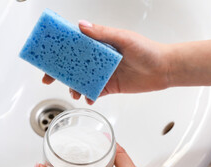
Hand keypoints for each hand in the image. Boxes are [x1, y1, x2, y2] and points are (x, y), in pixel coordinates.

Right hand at [42, 21, 170, 104]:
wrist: (163, 69)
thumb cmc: (147, 49)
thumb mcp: (123, 37)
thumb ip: (102, 33)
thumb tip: (82, 25)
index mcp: (99, 45)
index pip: (75, 46)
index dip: (59, 51)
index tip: (47, 56)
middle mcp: (98, 60)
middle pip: (73, 65)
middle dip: (59, 72)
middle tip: (48, 78)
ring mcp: (102, 74)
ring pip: (81, 81)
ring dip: (73, 86)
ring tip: (74, 92)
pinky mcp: (109, 87)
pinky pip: (94, 92)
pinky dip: (88, 95)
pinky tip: (88, 97)